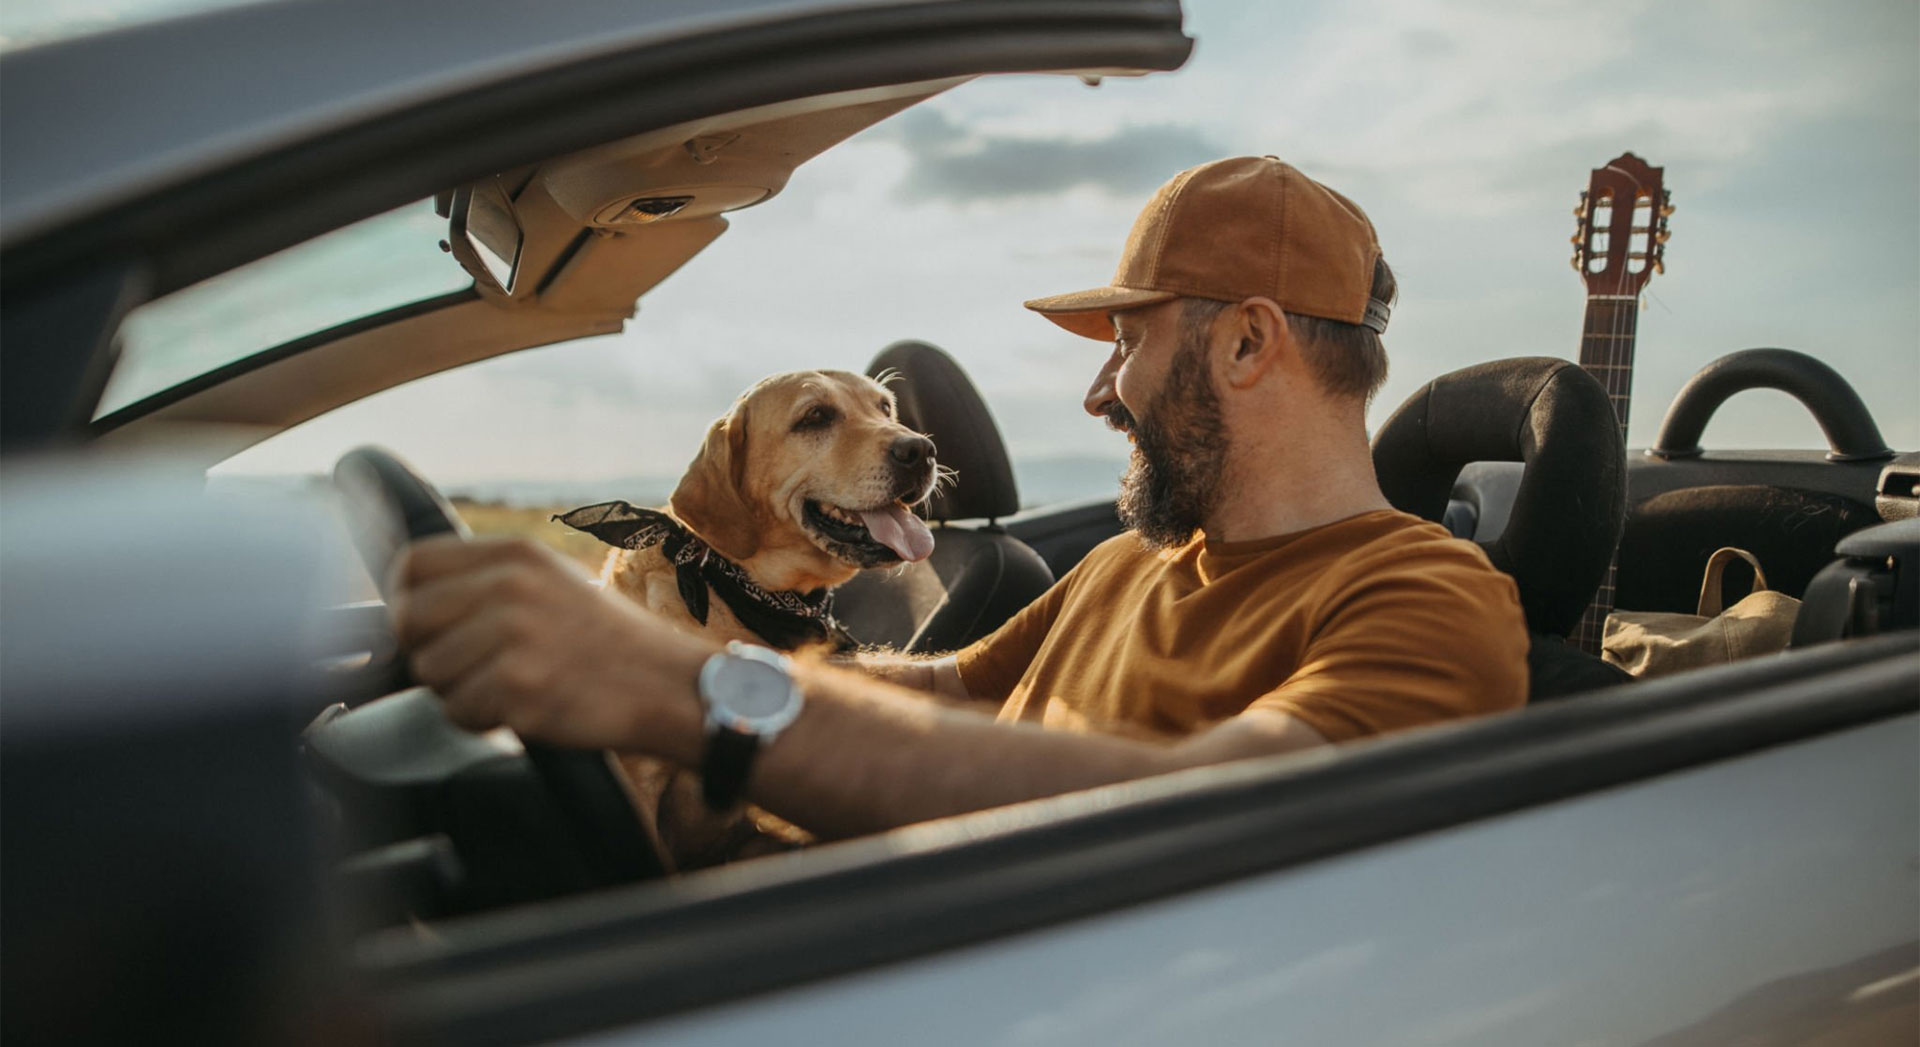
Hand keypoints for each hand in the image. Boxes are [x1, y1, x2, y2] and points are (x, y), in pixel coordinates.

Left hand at [389, 536, 711, 753]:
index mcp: (515, 555)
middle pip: (409, 620)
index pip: (413, 565)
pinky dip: (481, 721)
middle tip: (472, 667)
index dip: (407, 599)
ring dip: (458, 691)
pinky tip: (523, 708)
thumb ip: (488, 580)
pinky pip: (458, 711)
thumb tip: (412, 599)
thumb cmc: (607, 642)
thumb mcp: (552, 580)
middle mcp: (510, 587)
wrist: (667, 685)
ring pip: (429, 671)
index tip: (428, 627)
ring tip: (509, 687)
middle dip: (429, 652)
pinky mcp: (518, 686)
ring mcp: (514, 636)